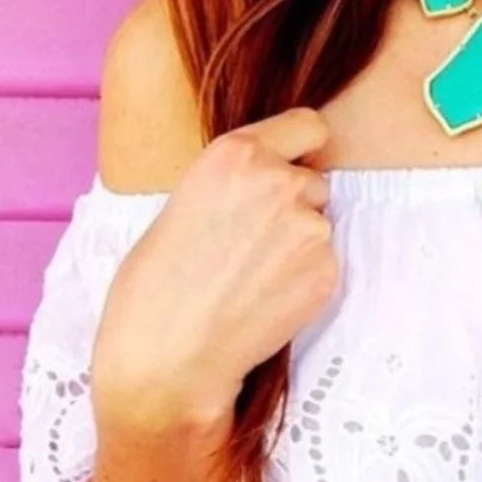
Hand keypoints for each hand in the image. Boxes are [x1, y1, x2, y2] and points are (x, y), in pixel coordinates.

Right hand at [92, 107, 334, 427]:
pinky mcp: (326, 272)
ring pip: (320, 226)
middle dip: (295, 205)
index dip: (302, 150)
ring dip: (299, 246)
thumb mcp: (185, 203)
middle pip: (314, 181)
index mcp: (236, 153)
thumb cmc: (156, 286)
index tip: (293, 168)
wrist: (169, 355)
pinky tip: (267, 302)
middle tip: (254, 244)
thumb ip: (236, 185)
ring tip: (253, 278)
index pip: (307, 126)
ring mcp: (309, 228)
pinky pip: (325, 266)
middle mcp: (280, 181)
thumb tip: (267, 184)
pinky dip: (305, 282)